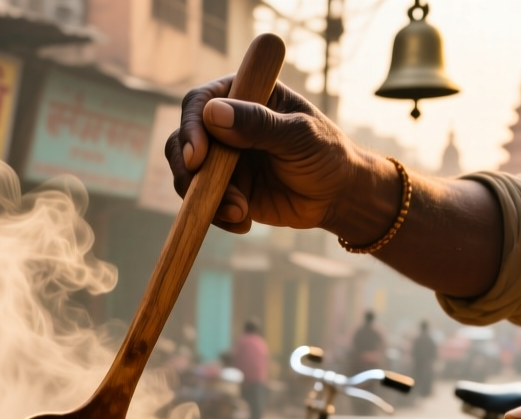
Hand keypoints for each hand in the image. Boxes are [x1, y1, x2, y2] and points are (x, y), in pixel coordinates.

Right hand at [164, 77, 394, 235]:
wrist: (337, 195)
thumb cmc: (326, 153)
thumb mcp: (298, 135)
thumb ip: (259, 124)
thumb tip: (213, 114)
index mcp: (244, 95)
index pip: (200, 101)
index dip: (191, 126)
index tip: (199, 156)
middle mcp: (226, 123)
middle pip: (183, 138)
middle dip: (188, 169)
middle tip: (204, 192)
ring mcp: (222, 157)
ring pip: (187, 173)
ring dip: (205, 196)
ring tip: (239, 212)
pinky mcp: (224, 188)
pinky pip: (203, 201)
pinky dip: (216, 214)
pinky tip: (244, 221)